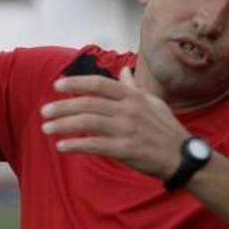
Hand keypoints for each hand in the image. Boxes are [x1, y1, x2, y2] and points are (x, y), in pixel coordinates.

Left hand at [40, 66, 190, 179]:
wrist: (183, 157)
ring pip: (88, 123)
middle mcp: (129, 110)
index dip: (76, 83)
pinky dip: (77, 145)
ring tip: (47, 129)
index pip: (99, 85)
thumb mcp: (153, 103)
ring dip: (64, 125)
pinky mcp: (126, 150)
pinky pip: (96, 145)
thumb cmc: (167, 129)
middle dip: (63, 106)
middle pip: (88, 104)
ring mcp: (127, 130)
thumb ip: (133, 88)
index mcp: (133, 97)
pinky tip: (62, 146)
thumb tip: (123, 71)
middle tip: (45, 111)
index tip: (57, 85)